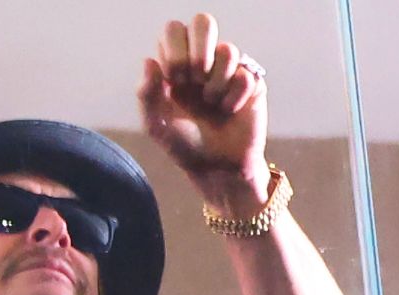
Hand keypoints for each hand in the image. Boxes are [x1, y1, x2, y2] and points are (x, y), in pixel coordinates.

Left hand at [139, 14, 270, 213]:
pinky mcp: (252, 83)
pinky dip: (234, 97)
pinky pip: (246, 74)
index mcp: (176, 64)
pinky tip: (229, 112)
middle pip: (204, 22)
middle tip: (194, 79)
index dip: (175, 50)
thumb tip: (150, 61)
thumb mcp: (156, 125)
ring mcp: (229, 71)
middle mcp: (203, 61)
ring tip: (212, 105)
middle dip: (198, 51)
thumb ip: (147, 93)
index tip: (175, 81)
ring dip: (216, 82)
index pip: (174, 29)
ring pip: (228, 50)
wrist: (217, 169)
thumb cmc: (184, 146)